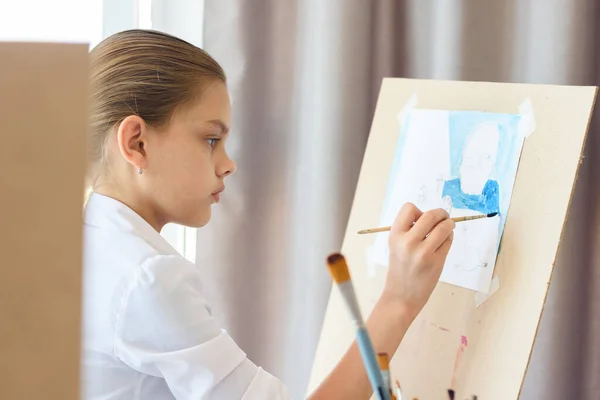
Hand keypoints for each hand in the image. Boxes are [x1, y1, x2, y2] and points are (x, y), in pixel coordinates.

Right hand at [382, 202, 454, 320]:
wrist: (401, 295)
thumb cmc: (400, 268)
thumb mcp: (396, 245)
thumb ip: (409, 229)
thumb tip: (433, 216)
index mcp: (395, 234)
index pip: (409, 208)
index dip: (418, 211)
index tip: (420, 220)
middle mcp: (408, 241)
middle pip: (431, 215)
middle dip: (441, 214)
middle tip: (443, 218)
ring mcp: (423, 252)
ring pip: (444, 226)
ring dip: (449, 225)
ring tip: (446, 230)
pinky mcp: (436, 261)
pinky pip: (448, 241)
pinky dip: (449, 238)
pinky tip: (443, 244)